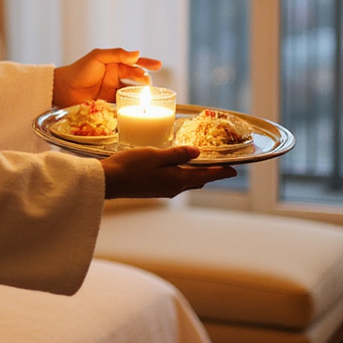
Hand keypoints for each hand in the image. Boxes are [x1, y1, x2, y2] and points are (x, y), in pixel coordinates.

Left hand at [52, 48, 161, 105]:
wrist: (63, 88)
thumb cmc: (79, 70)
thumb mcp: (97, 57)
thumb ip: (117, 54)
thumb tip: (136, 53)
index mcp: (114, 63)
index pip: (134, 62)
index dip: (147, 63)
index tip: (159, 65)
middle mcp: (115, 76)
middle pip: (135, 78)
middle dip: (145, 80)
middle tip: (148, 84)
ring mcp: (112, 89)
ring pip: (131, 91)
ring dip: (139, 94)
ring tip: (146, 96)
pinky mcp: (108, 102)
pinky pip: (122, 104)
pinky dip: (130, 105)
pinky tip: (136, 107)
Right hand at [100, 146, 236, 198]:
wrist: (108, 182)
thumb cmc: (130, 166)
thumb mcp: (156, 155)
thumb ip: (177, 154)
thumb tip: (197, 152)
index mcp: (177, 180)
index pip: (206, 176)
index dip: (221, 172)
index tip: (234, 169)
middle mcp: (173, 188)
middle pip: (198, 180)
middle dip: (210, 173)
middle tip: (220, 163)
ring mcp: (163, 190)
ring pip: (187, 182)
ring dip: (196, 173)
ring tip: (202, 162)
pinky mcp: (154, 189)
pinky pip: (175, 182)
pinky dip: (183, 174)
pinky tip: (178, 166)